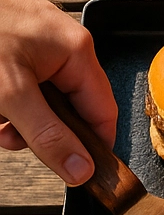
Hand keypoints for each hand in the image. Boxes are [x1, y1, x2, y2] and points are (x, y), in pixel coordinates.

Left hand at [0, 0, 116, 184]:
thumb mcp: (10, 91)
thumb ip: (47, 135)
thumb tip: (82, 171)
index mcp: (77, 53)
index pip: (103, 116)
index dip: (90, 148)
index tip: (73, 172)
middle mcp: (64, 47)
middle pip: (70, 110)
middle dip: (39, 131)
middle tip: (11, 138)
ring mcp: (39, 44)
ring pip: (42, 101)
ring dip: (17, 119)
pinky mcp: (16, 43)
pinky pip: (22, 84)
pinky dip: (5, 100)